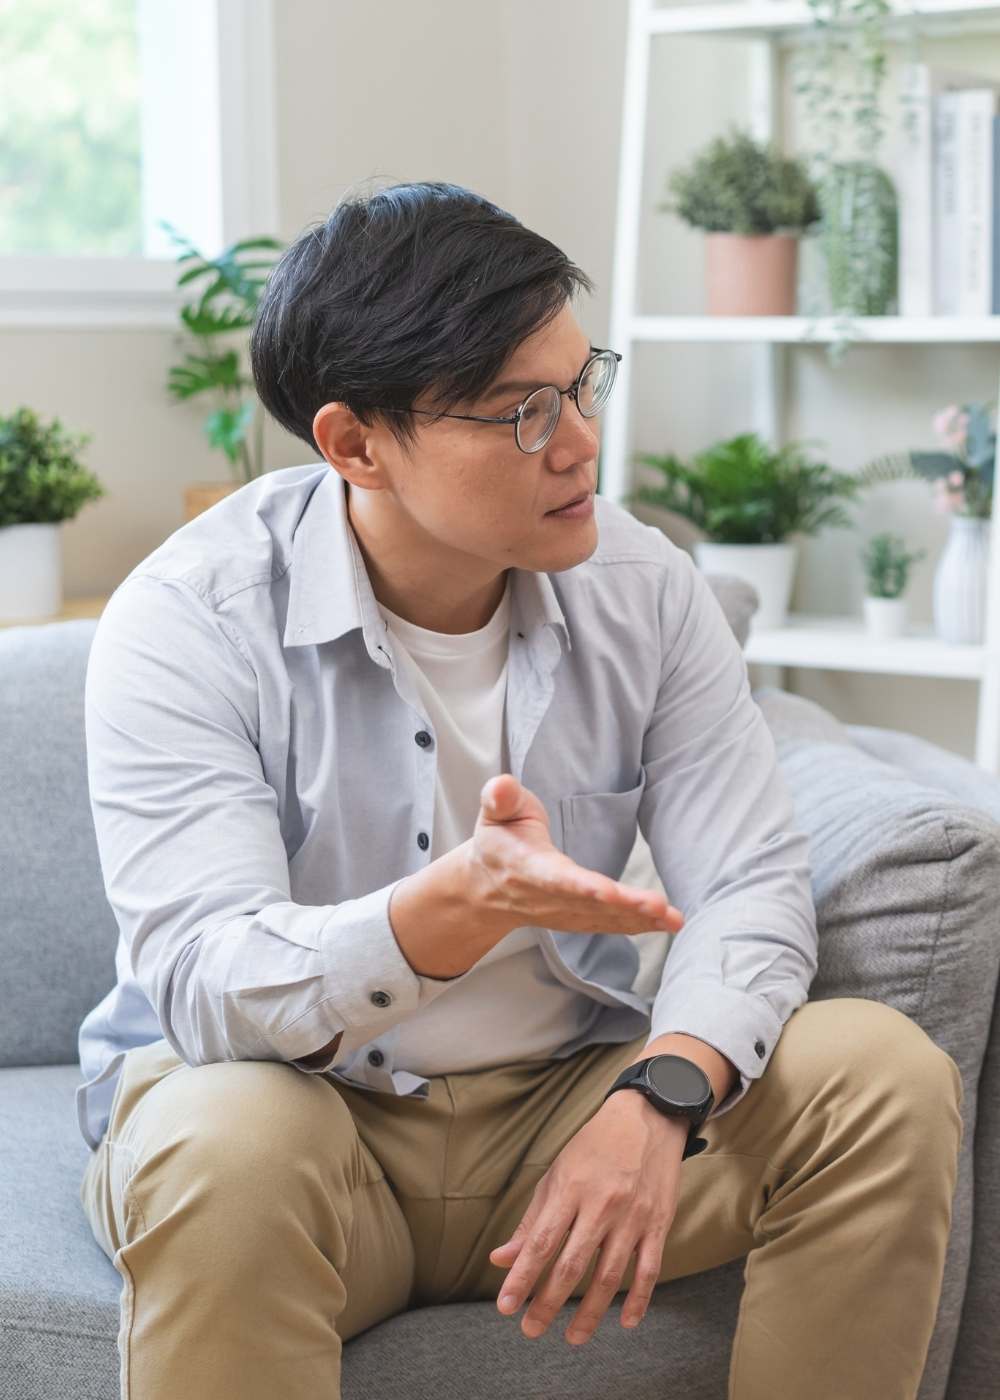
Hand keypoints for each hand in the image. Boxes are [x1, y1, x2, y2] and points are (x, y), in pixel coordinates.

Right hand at [465, 772, 684, 939]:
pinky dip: (639, 927)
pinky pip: (610, 925)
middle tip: (658, 906)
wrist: (488, 885)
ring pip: (604, 919)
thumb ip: (500, 797)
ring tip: (673, 918)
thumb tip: (501, 786)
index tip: (608, 891)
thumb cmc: (500, 839)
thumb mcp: (494, 811)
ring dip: (639, 920)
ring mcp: (563, 913)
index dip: (582, 886)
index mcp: (527, 868)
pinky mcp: (578, 919)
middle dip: (624, 906)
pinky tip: (667, 924)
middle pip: (588, 904)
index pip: (556, 878)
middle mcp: (546, 897)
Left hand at [487, 1093, 686, 1344]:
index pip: (541, 1243)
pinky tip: (625, 1322)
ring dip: (589, 1313)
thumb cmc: (594, 1146)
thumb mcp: (557, 1174)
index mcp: (570, 1188)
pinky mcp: (659, 1223)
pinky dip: (638, 1300)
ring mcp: (633, 1216)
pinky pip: (649, 1270)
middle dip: (548, 1303)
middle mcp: (601, 1204)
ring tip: (573, 1338)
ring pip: (609, 1276)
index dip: (521, 1278)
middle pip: (571, 1266)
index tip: (505, 1307)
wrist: (647, 1117)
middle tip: (531, 1331)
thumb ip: (532, 1221)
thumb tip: (501, 1259)